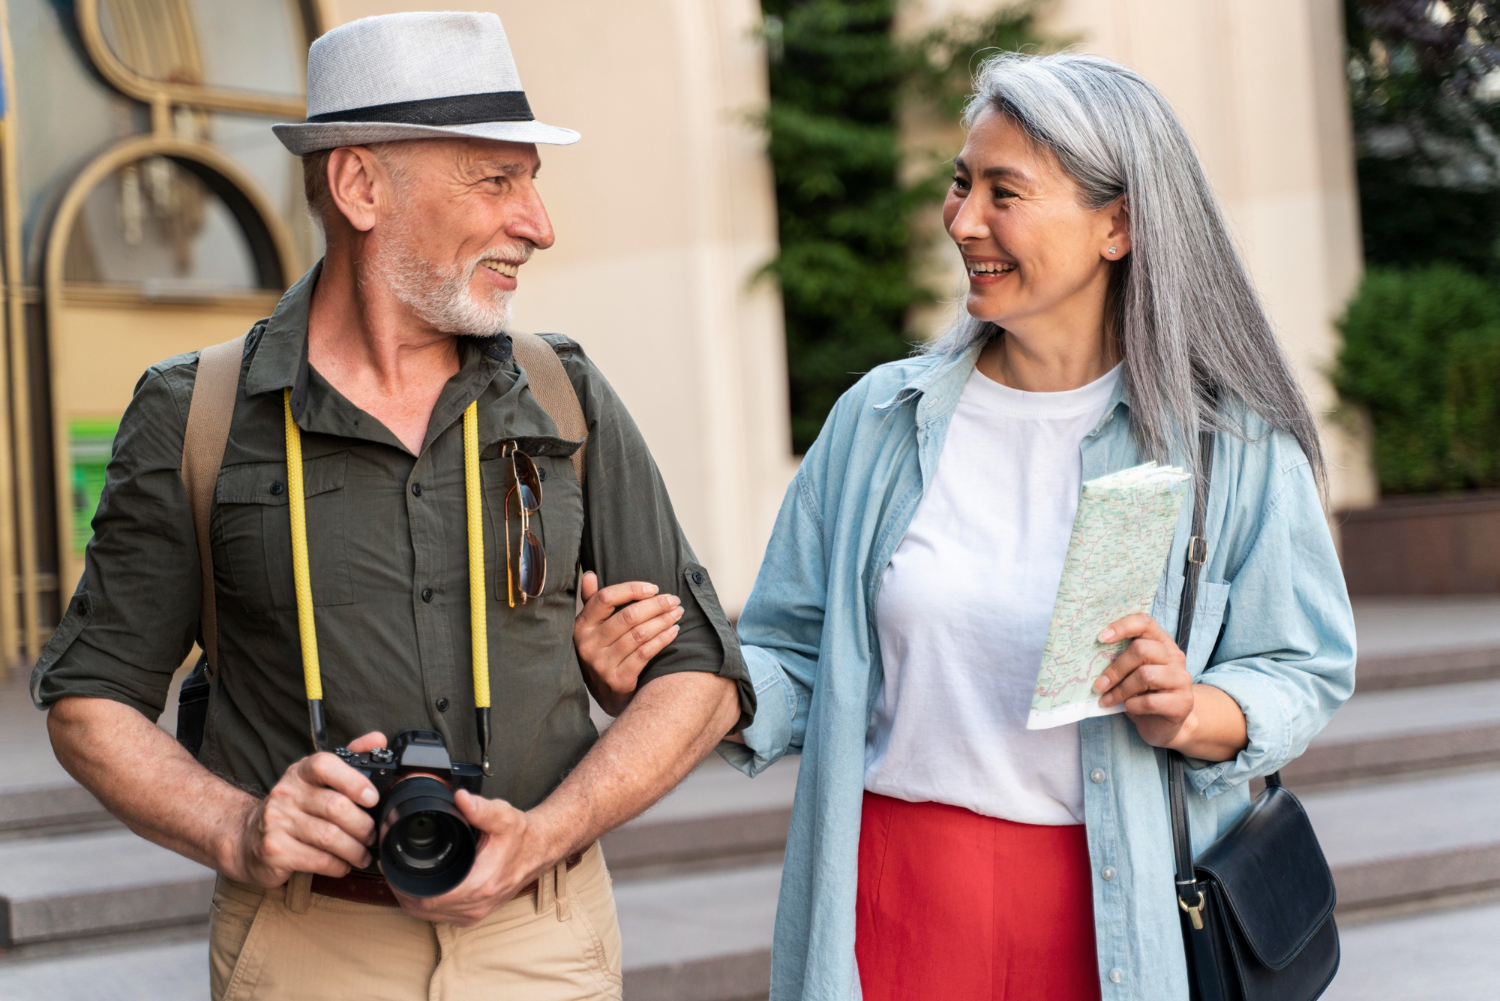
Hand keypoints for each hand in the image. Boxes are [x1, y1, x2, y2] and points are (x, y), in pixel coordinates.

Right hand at [227, 731, 385, 887]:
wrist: (245, 838)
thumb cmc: (292, 808)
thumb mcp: (315, 779)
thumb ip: (349, 759)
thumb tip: (378, 739)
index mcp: (300, 772)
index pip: (325, 765)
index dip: (353, 781)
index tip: (373, 798)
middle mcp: (286, 793)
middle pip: (335, 807)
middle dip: (363, 825)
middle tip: (372, 835)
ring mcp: (277, 822)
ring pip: (329, 837)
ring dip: (355, 849)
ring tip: (363, 854)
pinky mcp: (274, 851)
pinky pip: (318, 860)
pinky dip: (338, 865)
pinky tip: (343, 865)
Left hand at [392, 790, 556, 925]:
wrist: (539, 850)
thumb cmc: (521, 836)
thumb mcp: (503, 816)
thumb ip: (480, 808)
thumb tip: (459, 798)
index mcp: (481, 884)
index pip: (430, 898)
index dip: (405, 886)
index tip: (393, 868)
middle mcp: (477, 904)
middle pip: (424, 909)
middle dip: (402, 891)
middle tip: (390, 869)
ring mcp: (476, 912)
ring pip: (430, 916)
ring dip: (412, 900)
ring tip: (399, 877)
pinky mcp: (475, 914)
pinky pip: (441, 916)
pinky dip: (425, 905)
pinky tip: (418, 888)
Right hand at [574, 571, 683, 715]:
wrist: (605, 695)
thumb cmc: (603, 652)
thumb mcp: (591, 628)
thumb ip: (592, 602)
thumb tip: (591, 575)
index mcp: (581, 626)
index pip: (605, 598)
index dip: (631, 589)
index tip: (653, 588)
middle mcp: (588, 644)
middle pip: (627, 616)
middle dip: (655, 605)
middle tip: (674, 600)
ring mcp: (602, 664)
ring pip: (639, 635)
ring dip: (663, 621)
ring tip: (677, 613)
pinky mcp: (618, 680)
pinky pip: (645, 654)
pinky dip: (662, 640)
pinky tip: (674, 631)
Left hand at [1092, 614, 1196, 749]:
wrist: (1165, 724)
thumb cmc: (1142, 693)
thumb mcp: (1131, 673)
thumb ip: (1120, 660)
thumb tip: (1090, 657)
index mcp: (1161, 643)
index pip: (1144, 622)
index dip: (1122, 627)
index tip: (1100, 638)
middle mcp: (1174, 657)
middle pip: (1141, 650)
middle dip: (1115, 669)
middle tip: (1099, 686)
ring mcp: (1182, 679)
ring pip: (1146, 675)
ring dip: (1121, 690)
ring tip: (1107, 700)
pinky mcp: (1183, 702)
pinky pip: (1151, 701)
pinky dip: (1133, 705)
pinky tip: (1128, 708)